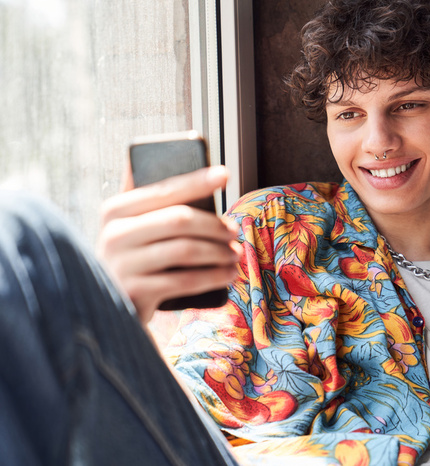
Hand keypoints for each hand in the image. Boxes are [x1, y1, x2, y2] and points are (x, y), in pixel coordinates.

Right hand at [96, 165, 242, 322]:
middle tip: (234, 230)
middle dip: (214, 224)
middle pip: (179, 220)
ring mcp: (122, 264)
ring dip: (219, 251)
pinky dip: (213, 276)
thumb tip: (176, 151)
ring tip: (236, 254)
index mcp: (116, 209)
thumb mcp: (131, 226)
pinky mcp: (135, 292)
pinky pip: (185, 280)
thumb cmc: (133, 258)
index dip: (196, 181)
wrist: (111, 308)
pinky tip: (228, 274)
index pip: (164, 190)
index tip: (224, 174)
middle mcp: (114, 234)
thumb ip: (147, 197)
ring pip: (185, 250)